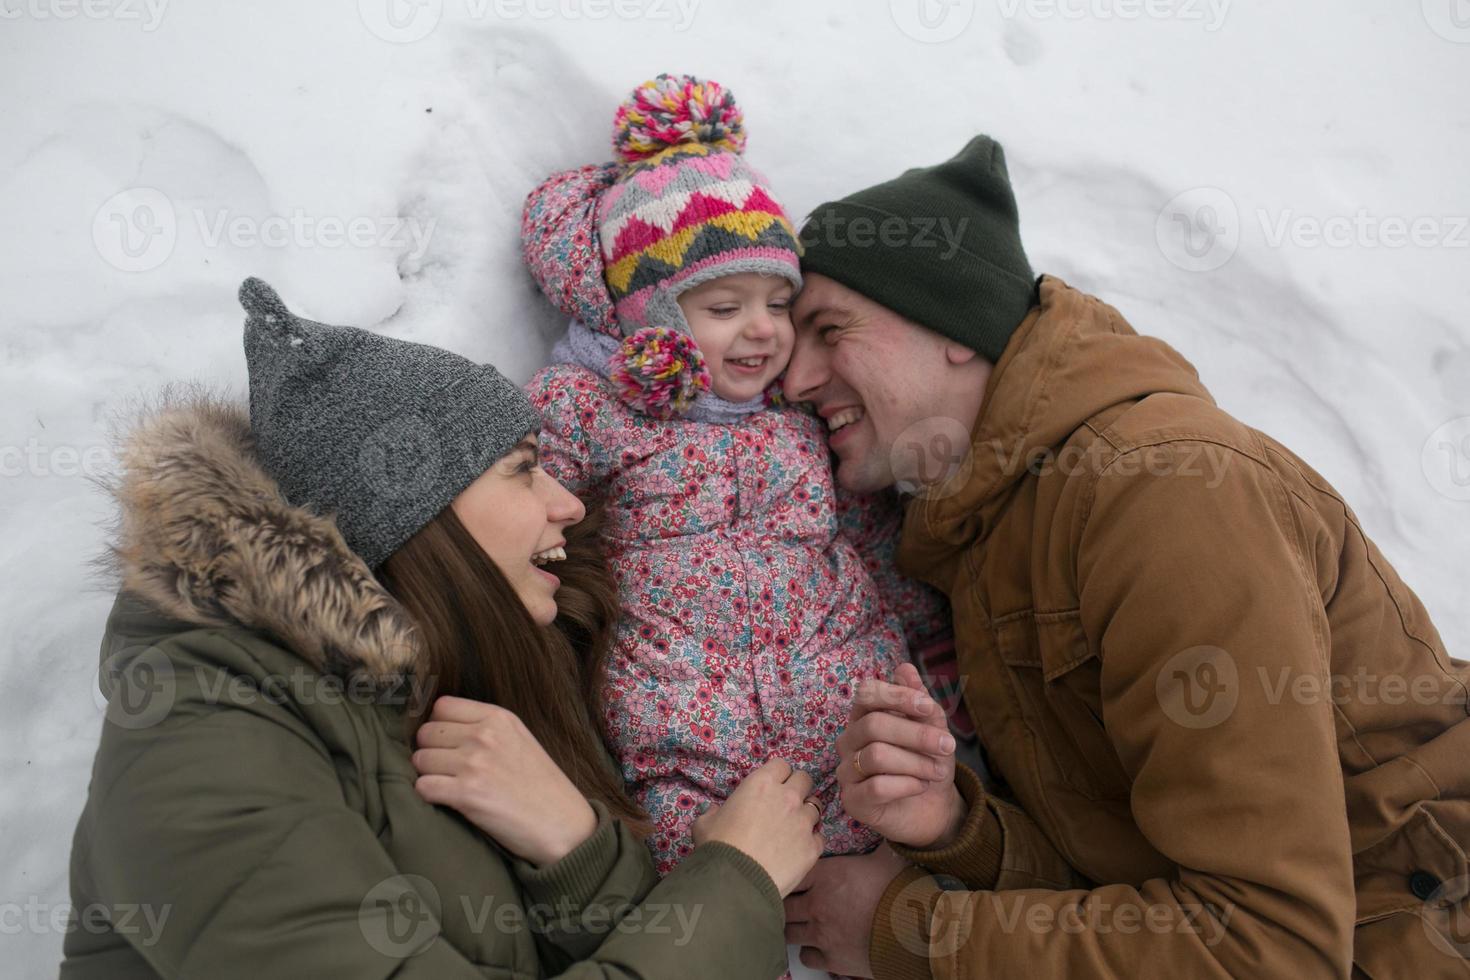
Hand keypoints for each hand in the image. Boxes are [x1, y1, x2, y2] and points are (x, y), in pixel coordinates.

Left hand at [412, 695, 596, 865]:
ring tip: (448, 786)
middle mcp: (484, 735)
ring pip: (420, 759)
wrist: (563, 825)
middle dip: (430, 751)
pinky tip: (447, 801)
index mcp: (498, 718)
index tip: (447, 742)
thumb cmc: (542, 786)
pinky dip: (428, 796)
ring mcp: (474, 764)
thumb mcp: (519, 740)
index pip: (442, 706)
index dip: (439, 725)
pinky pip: (422, 787)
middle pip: (426, 732)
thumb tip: (443, 728)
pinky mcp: (466, 794)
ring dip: (428, 775)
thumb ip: (486, 728)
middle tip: (446, 769)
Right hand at [690, 758, 824, 896]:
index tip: (772, 786)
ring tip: (794, 827)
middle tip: (786, 803)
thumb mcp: (705, 823)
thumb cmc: (718, 847)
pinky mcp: (813, 847)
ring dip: (806, 814)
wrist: (737, 881)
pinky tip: (799, 850)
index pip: (781, 765)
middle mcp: (788, 797)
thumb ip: (714, 812)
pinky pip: (819, 837)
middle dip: (797, 788)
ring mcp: (804, 821)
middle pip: (805, 779)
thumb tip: (716, 812)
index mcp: (761, 784)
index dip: (778, 774)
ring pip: (816, 807)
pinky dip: (811, 841)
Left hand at [784, 844, 911, 976]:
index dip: (790, 874)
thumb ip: (875, 840)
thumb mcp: (886, 857)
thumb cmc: (900, 890)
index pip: (791, 873)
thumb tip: (882, 820)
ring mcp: (821, 933)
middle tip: (792, 901)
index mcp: (825, 875)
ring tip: (799, 923)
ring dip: (793, 928)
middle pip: (784, 904)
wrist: (914, 930)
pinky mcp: (831, 958)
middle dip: (785, 903)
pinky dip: (809, 951)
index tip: (791, 875)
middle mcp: (816, 904)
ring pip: (789, 932)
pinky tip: (817, 945)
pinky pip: (806, 956)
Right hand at [837, 663, 966, 848]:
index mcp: (864, 716)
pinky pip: (877, 787)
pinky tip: (921, 786)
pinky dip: (908, 784)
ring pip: (876, 756)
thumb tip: (905, 668)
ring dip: (917, 763)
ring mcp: (846, 771)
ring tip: (938, 771)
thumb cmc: (926, 762)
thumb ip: (920, 702)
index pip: (867, 693)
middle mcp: (848, 741)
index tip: (928, 707)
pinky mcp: (852, 801)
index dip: (897, 696)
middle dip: (917, 734)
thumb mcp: (933, 729)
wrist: (932, 808)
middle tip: (948, 746)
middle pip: (874, 725)